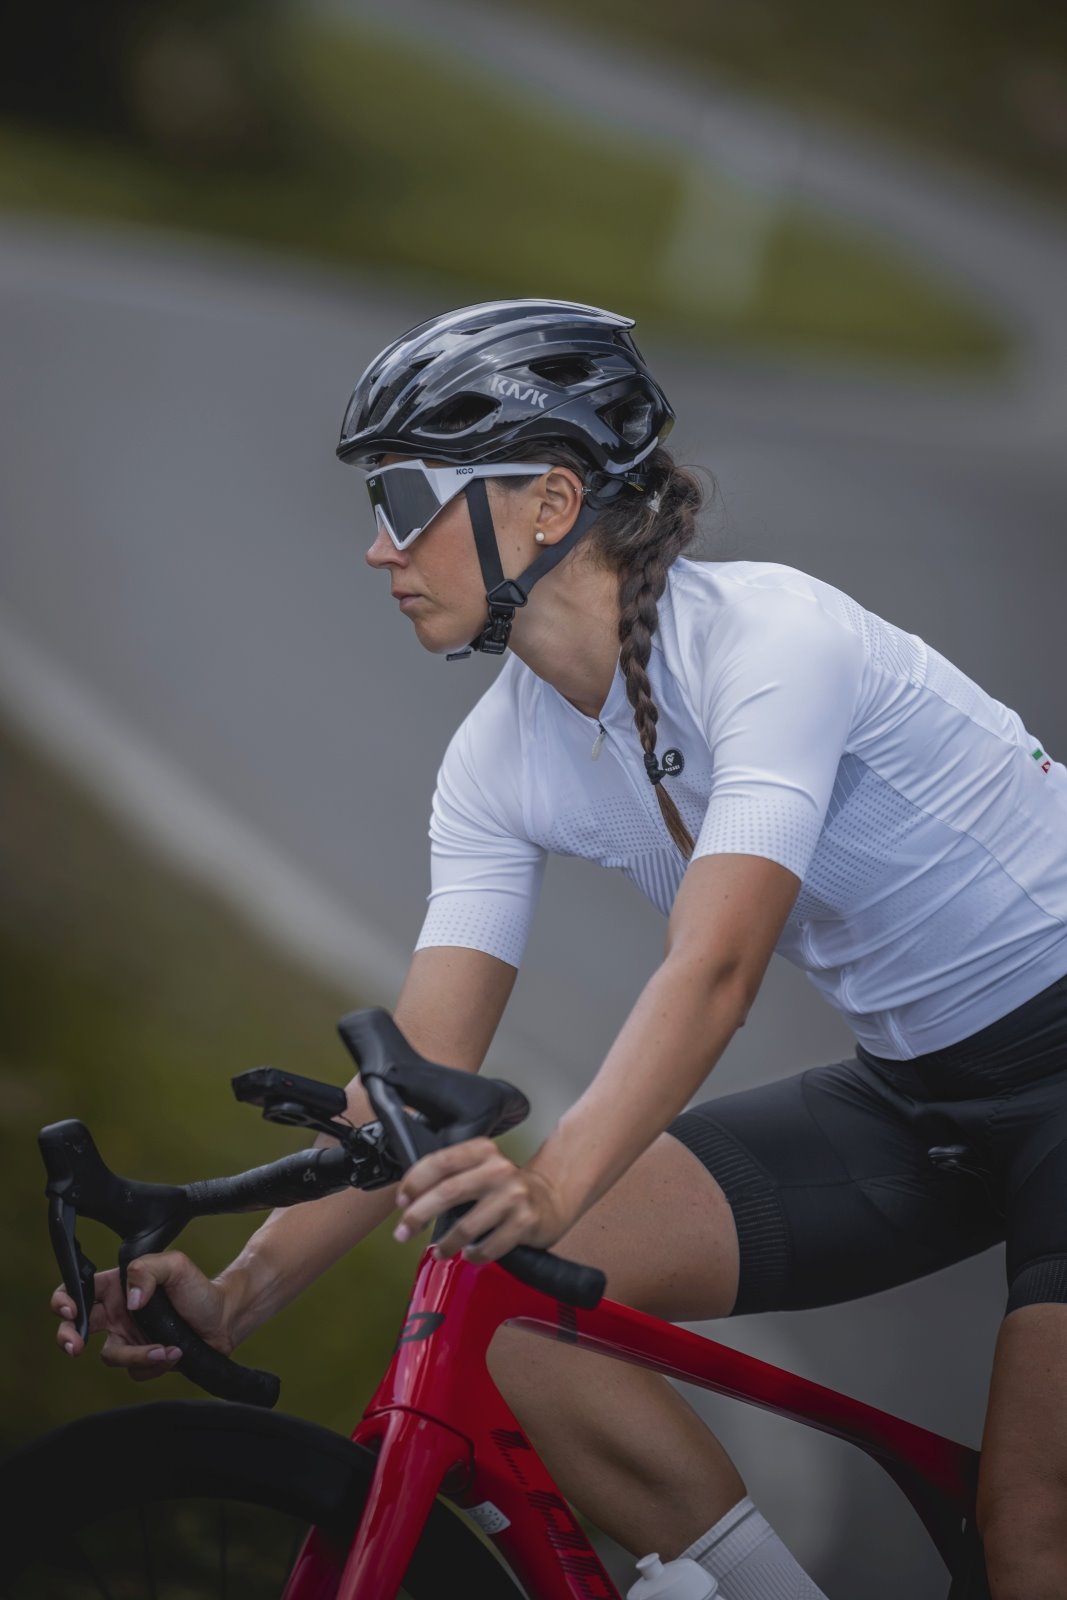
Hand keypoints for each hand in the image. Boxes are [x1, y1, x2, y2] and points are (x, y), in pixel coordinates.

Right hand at [51, 1253, 232, 1381]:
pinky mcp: (142, 1359)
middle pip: (76, 1328)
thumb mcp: (175, 1266)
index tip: (70, 1311)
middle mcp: (117, 1314)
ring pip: (111, 1356)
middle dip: (69, 1338)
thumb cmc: (198, 1288)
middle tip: (76, 1348)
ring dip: (136, 1355)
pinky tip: (175, 1352)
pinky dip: (153, 1364)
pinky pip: (134, 1370)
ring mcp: (128, 1338)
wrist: (224, 1318)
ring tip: (165, 1348)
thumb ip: (147, 1270)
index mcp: (117, 1287)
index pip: (78, 1290)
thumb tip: (130, 1300)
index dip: (63, 1300)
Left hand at [393, 1138, 568, 1262]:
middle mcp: (499, 1170)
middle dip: (418, 1215)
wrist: (550, 1199)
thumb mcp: (481, 1168)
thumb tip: (408, 1198)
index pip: (440, 1161)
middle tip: (403, 1232)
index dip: (415, 1182)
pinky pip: (488, 1247)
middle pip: (447, 1192)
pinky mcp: (525, 1223)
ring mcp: (513, 1196)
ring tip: (440, 1252)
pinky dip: (473, 1255)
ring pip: (466, 1226)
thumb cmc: (504, 1188)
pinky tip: (470, 1254)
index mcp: (483, 1151)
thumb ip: (451, 1174)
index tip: (401, 1200)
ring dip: (446, 1244)